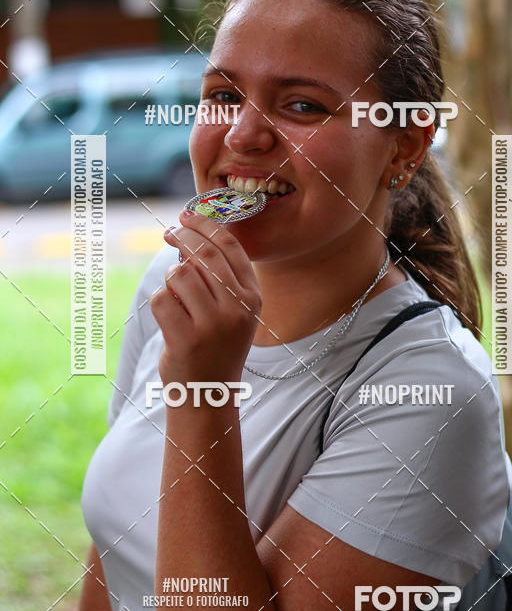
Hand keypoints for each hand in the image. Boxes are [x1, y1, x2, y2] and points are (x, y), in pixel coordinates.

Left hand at [149, 209, 261, 388]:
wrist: (207, 394)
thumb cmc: (215, 346)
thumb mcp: (231, 311)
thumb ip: (219, 278)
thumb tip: (190, 236)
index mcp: (253, 297)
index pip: (230, 248)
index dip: (207, 226)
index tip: (188, 216)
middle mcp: (238, 309)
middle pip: (204, 255)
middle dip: (183, 237)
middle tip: (169, 232)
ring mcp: (213, 325)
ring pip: (179, 275)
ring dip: (170, 280)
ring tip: (175, 298)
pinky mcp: (187, 339)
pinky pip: (162, 300)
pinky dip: (159, 303)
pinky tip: (169, 318)